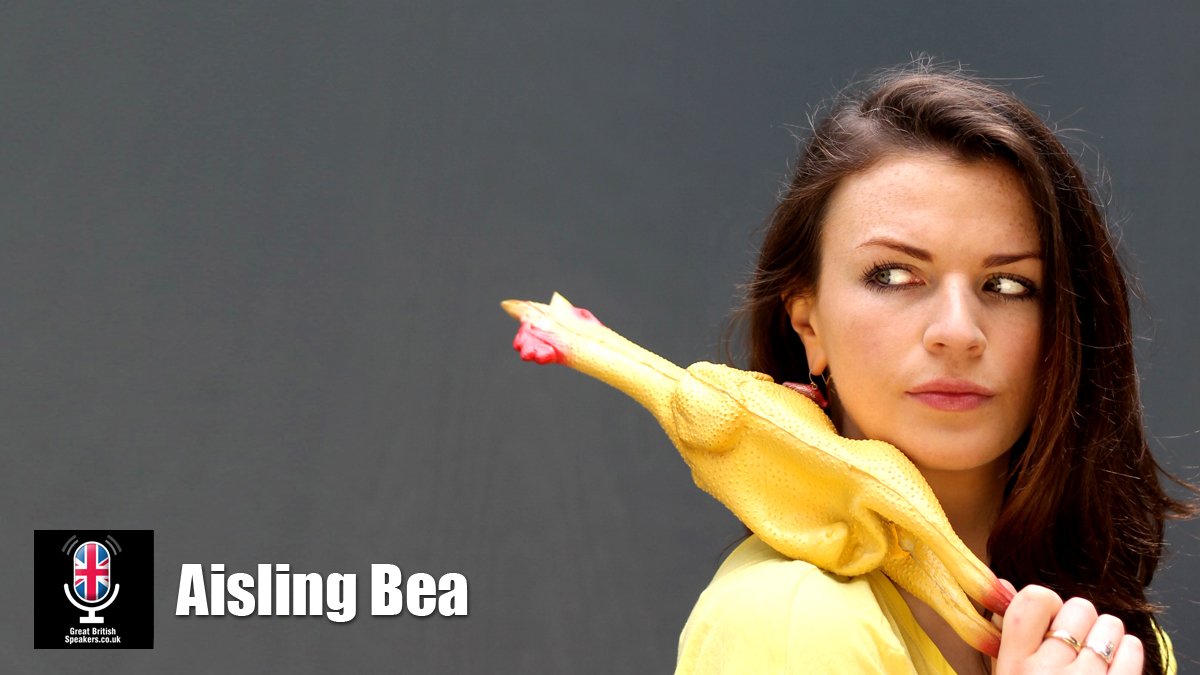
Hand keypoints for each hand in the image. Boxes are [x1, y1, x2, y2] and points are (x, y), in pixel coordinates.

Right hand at [991, 582, 1142, 673]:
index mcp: (1014, 665)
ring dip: (1105, 634)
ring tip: (1095, 653)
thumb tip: (1003, 582)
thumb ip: (1008, 634)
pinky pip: (1133, 647)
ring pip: (1110, 624)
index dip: (1047, 602)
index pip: (1034, 599)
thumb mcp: (1009, 674)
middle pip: (1078, 608)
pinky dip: (1127, 649)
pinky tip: (1115, 663)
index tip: (1049, 620)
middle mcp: (1047, 673)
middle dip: (1080, 621)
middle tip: (1074, 642)